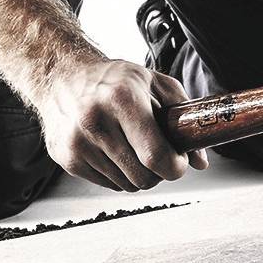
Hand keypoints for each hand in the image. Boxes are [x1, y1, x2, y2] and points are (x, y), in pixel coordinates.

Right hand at [36, 58, 207, 191]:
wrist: (62, 77)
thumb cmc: (115, 80)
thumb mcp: (155, 84)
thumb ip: (183, 118)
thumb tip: (200, 162)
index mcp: (122, 99)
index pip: (155, 156)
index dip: (175, 166)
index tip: (178, 160)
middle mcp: (95, 121)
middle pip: (144, 177)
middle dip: (158, 171)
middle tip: (155, 151)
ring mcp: (78, 143)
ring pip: (127, 185)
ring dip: (137, 172)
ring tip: (131, 146)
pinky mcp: (67, 159)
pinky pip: (108, 184)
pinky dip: (117, 173)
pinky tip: (111, 149)